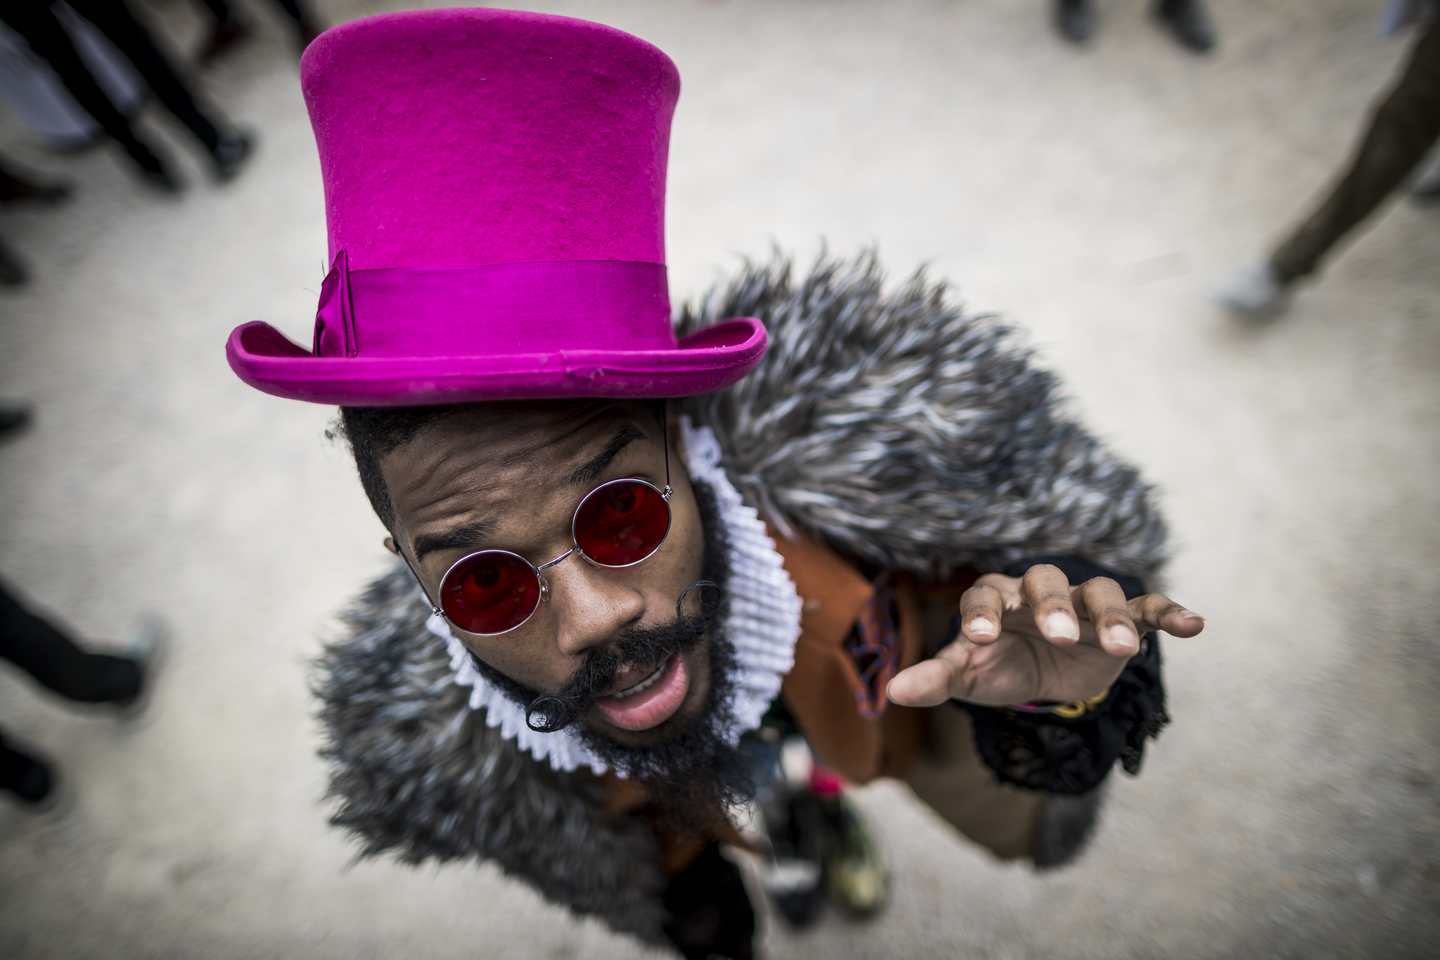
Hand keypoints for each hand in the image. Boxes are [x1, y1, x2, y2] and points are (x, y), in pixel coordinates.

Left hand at [887, 564, 1204, 708]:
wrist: (1044, 676)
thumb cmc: (998, 664)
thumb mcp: (968, 676)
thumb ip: (938, 679)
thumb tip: (893, 693)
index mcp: (996, 600)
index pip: (985, 595)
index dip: (983, 613)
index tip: (979, 638)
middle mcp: (1039, 592)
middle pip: (1046, 582)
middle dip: (1052, 605)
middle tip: (1056, 633)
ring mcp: (1084, 604)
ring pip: (1100, 593)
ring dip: (1110, 614)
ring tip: (1120, 647)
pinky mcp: (1124, 621)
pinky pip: (1147, 608)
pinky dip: (1169, 612)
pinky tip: (1193, 625)